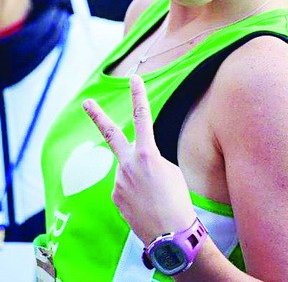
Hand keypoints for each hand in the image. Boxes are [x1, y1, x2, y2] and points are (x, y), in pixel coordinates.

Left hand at [83, 74, 196, 243]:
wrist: (172, 234)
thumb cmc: (177, 199)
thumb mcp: (170, 170)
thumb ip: (151, 159)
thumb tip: (139, 161)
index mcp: (147, 153)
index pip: (142, 117)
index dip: (138, 95)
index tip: (134, 78)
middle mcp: (128, 164)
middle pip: (111, 134)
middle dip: (98, 116)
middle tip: (86, 102)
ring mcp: (118, 181)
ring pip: (127, 170)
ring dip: (138, 177)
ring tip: (153, 195)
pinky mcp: (114, 197)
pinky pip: (124, 186)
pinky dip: (135, 192)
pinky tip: (145, 203)